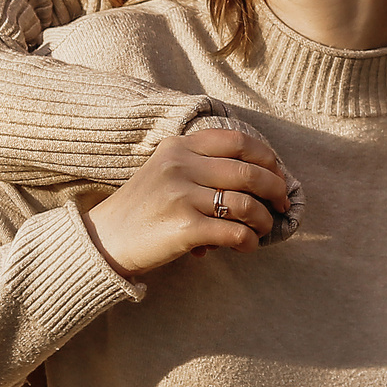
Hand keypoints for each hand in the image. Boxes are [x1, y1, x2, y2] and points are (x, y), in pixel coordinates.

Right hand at [86, 129, 294, 276]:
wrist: (104, 239)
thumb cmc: (142, 207)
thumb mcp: (165, 170)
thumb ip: (202, 165)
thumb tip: (261, 178)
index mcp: (179, 146)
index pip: (238, 140)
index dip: (267, 157)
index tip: (278, 173)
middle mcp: (181, 166)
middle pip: (249, 172)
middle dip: (276, 189)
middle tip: (283, 204)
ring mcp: (182, 196)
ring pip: (246, 204)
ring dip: (264, 220)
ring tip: (263, 229)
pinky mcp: (184, 228)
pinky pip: (234, 233)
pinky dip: (249, 241)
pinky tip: (246, 246)